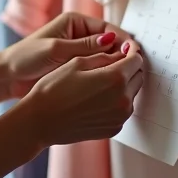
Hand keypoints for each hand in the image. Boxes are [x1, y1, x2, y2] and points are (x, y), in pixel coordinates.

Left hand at [0, 12, 134, 98]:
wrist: (8, 76)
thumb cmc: (27, 57)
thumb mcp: (57, 50)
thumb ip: (85, 46)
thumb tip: (113, 40)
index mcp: (75, 22)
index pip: (108, 27)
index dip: (123, 40)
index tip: (134, 53)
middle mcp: (80, 34)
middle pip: (111, 42)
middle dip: (122, 54)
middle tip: (136, 68)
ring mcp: (79, 51)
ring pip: (105, 57)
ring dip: (115, 65)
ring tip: (128, 78)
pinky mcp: (76, 66)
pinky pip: (97, 68)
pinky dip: (105, 74)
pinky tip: (113, 84)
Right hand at [16, 41, 145, 147]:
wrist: (40, 121)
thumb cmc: (53, 89)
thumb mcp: (77, 62)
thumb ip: (105, 56)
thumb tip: (122, 52)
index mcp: (115, 79)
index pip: (136, 59)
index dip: (130, 51)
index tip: (123, 48)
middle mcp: (123, 100)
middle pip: (137, 76)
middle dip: (128, 68)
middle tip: (110, 64)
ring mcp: (120, 117)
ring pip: (132, 94)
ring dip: (123, 85)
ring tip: (100, 83)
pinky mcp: (114, 129)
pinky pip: (123, 109)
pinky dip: (116, 102)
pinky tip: (96, 99)